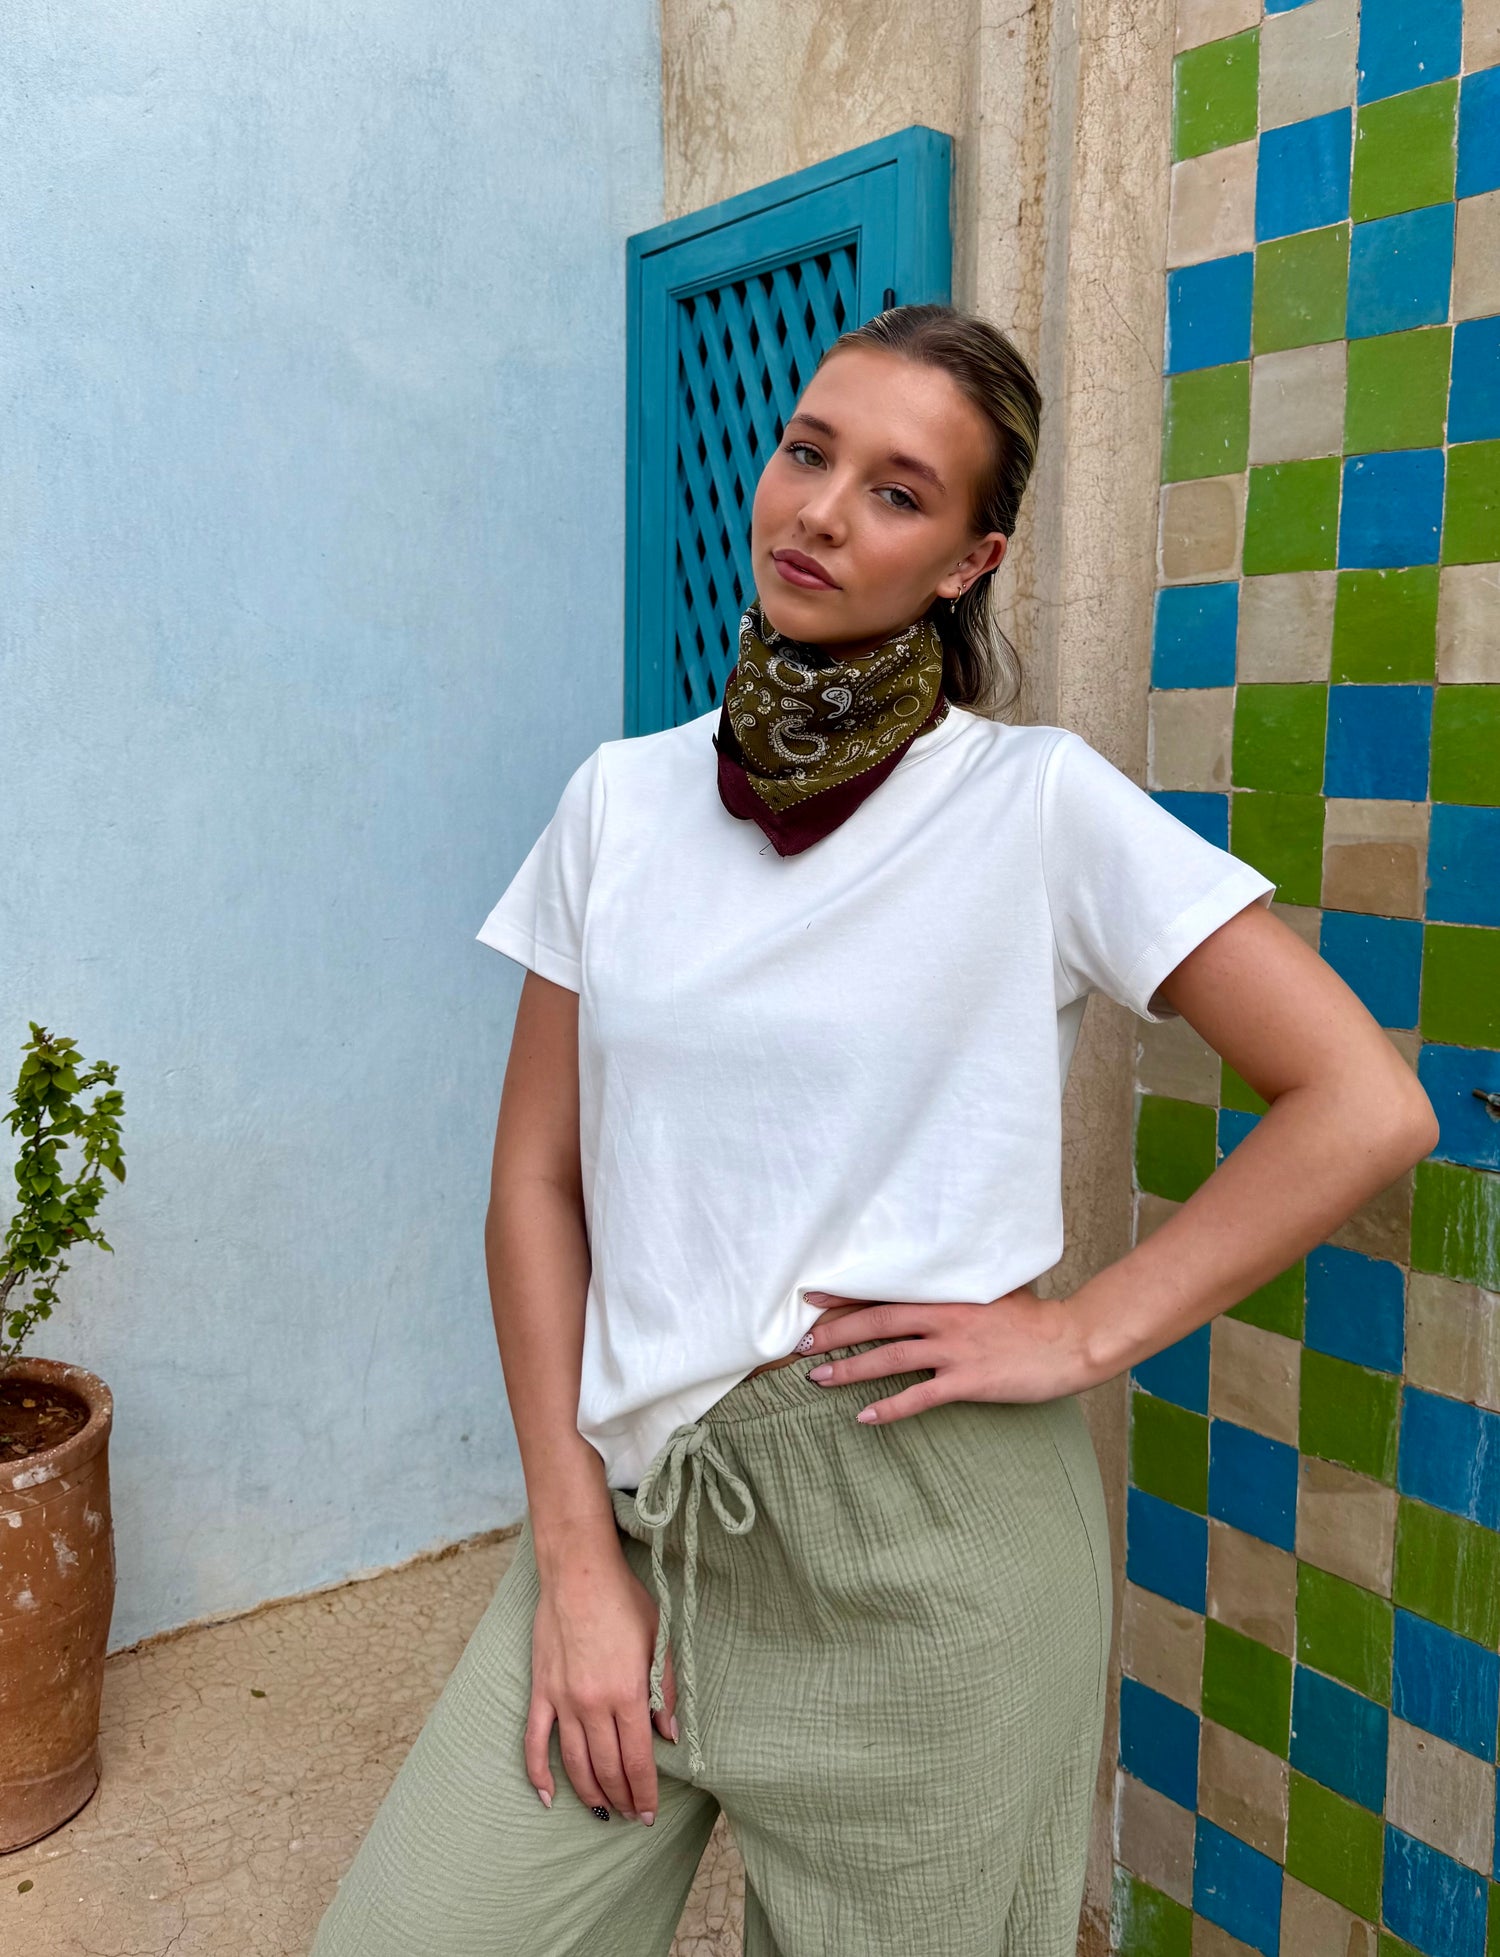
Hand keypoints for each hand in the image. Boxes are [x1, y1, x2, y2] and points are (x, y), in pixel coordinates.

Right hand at [525, 1549, 677, 1824]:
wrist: (578, 1571)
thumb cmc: (624, 1600)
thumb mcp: (659, 1639)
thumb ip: (665, 1691)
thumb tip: (669, 1736)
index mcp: (627, 1693)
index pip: (638, 1759)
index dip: (645, 1792)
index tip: (649, 1813)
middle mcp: (593, 1704)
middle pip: (607, 1767)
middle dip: (622, 1798)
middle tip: (632, 1816)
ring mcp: (563, 1699)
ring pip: (574, 1762)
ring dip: (590, 1793)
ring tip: (603, 1812)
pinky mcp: (541, 1690)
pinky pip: (535, 1740)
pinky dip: (539, 1773)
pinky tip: (548, 1797)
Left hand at [796, 1286, 1098, 1424]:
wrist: (1068, 1341)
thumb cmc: (1030, 1318)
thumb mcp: (989, 1292)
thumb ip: (955, 1291)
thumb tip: (928, 1288)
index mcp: (946, 1295)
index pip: (885, 1292)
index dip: (846, 1298)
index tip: (812, 1299)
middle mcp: (943, 1319)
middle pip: (876, 1322)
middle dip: (834, 1333)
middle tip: (800, 1344)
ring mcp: (954, 1351)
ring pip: (889, 1358)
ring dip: (849, 1369)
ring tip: (817, 1379)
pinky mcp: (967, 1381)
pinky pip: (919, 1397)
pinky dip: (889, 1408)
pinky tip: (864, 1417)